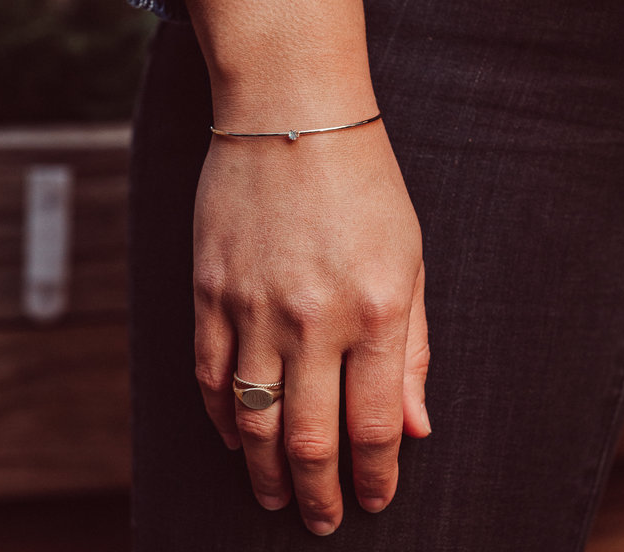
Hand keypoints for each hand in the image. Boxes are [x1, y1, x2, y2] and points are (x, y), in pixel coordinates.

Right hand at [193, 117, 430, 535]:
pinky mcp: (209, 289)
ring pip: (252, 420)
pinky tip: (233, 435)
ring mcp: (253, 305)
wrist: (290, 113)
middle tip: (320, 518)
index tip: (372, 500)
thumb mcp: (407, 258)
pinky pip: (210, 375)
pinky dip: (221, 417)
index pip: (375, 427)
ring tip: (274, 496)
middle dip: (317, 493)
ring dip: (263, 471)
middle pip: (308, 438)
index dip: (374, 477)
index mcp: (375, 310)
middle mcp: (312, 318)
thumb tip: (414, 429)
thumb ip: (412, 348)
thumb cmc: (361, 182)